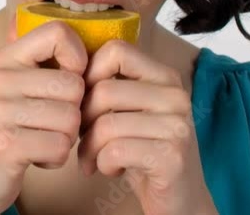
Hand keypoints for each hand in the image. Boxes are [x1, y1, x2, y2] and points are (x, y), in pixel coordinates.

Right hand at [0, 17, 87, 213]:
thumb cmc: (8, 130)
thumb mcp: (17, 87)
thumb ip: (43, 61)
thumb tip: (84, 30)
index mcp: (6, 57)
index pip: (59, 33)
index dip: (78, 58)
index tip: (70, 80)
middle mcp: (0, 79)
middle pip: (74, 84)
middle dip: (74, 111)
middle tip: (51, 124)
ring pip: (71, 118)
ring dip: (66, 138)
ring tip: (42, 140)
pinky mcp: (5, 145)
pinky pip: (60, 146)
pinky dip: (56, 158)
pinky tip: (37, 157)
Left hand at [77, 39, 217, 214]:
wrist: (181, 200)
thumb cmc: (144, 152)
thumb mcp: (131, 112)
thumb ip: (112, 87)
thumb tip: (67, 69)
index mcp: (165, 77)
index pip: (116, 50)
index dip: (89, 74)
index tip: (86, 102)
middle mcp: (176, 96)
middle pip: (103, 91)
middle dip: (83, 121)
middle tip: (86, 141)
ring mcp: (177, 126)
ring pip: (106, 124)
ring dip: (90, 148)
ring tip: (95, 160)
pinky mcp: (171, 157)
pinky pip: (115, 151)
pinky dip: (103, 164)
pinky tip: (112, 170)